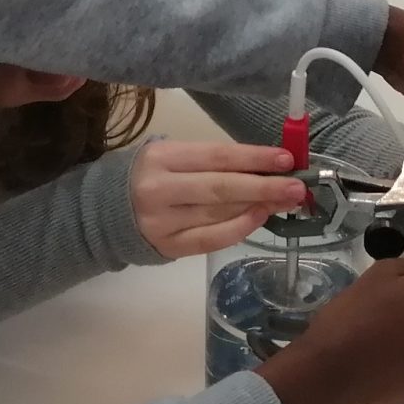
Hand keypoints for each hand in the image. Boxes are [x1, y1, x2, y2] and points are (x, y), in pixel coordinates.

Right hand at [129, 141, 307, 259]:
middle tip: (297, 187)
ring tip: (285, 202)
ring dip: (257, 207)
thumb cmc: (150, 175)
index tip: (286, 159)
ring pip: (218, 213)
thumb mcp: (171, 157)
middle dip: (264, 186)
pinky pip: (209, 240)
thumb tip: (264, 167)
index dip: (254, 158)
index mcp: (162, 157)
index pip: (216, 156)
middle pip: (221, 187)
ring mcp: (162, 221)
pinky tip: (259, 219)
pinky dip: (238, 229)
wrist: (105, 212)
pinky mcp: (167, 247)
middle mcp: (159, 189)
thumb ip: (211, 161)